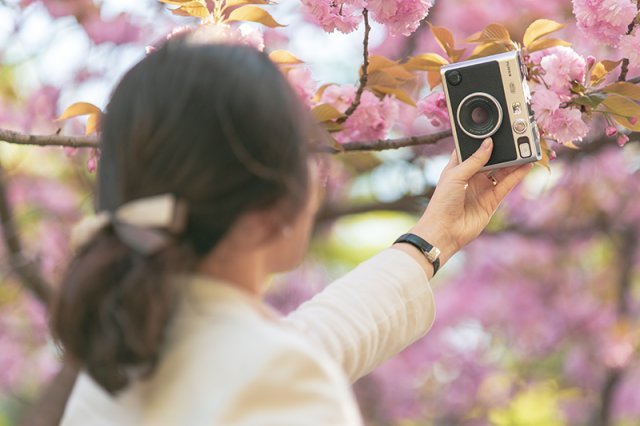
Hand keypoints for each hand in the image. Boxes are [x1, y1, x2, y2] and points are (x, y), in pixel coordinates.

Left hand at [406, 138, 531, 269]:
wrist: (445, 231)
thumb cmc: (442, 202)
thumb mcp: (455, 176)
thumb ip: (474, 160)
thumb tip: (489, 143)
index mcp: (458, 168)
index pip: (472, 150)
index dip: (482, 141)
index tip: (495, 129)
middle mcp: (471, 177)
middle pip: (490, 159)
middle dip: (502, 150)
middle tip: (516, 137)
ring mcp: (482, 188)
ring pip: (501, 171)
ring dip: (513, 161)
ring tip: (526, 148)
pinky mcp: (492, 200)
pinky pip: (507, 184)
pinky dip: (517, 175)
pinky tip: (526, 165)